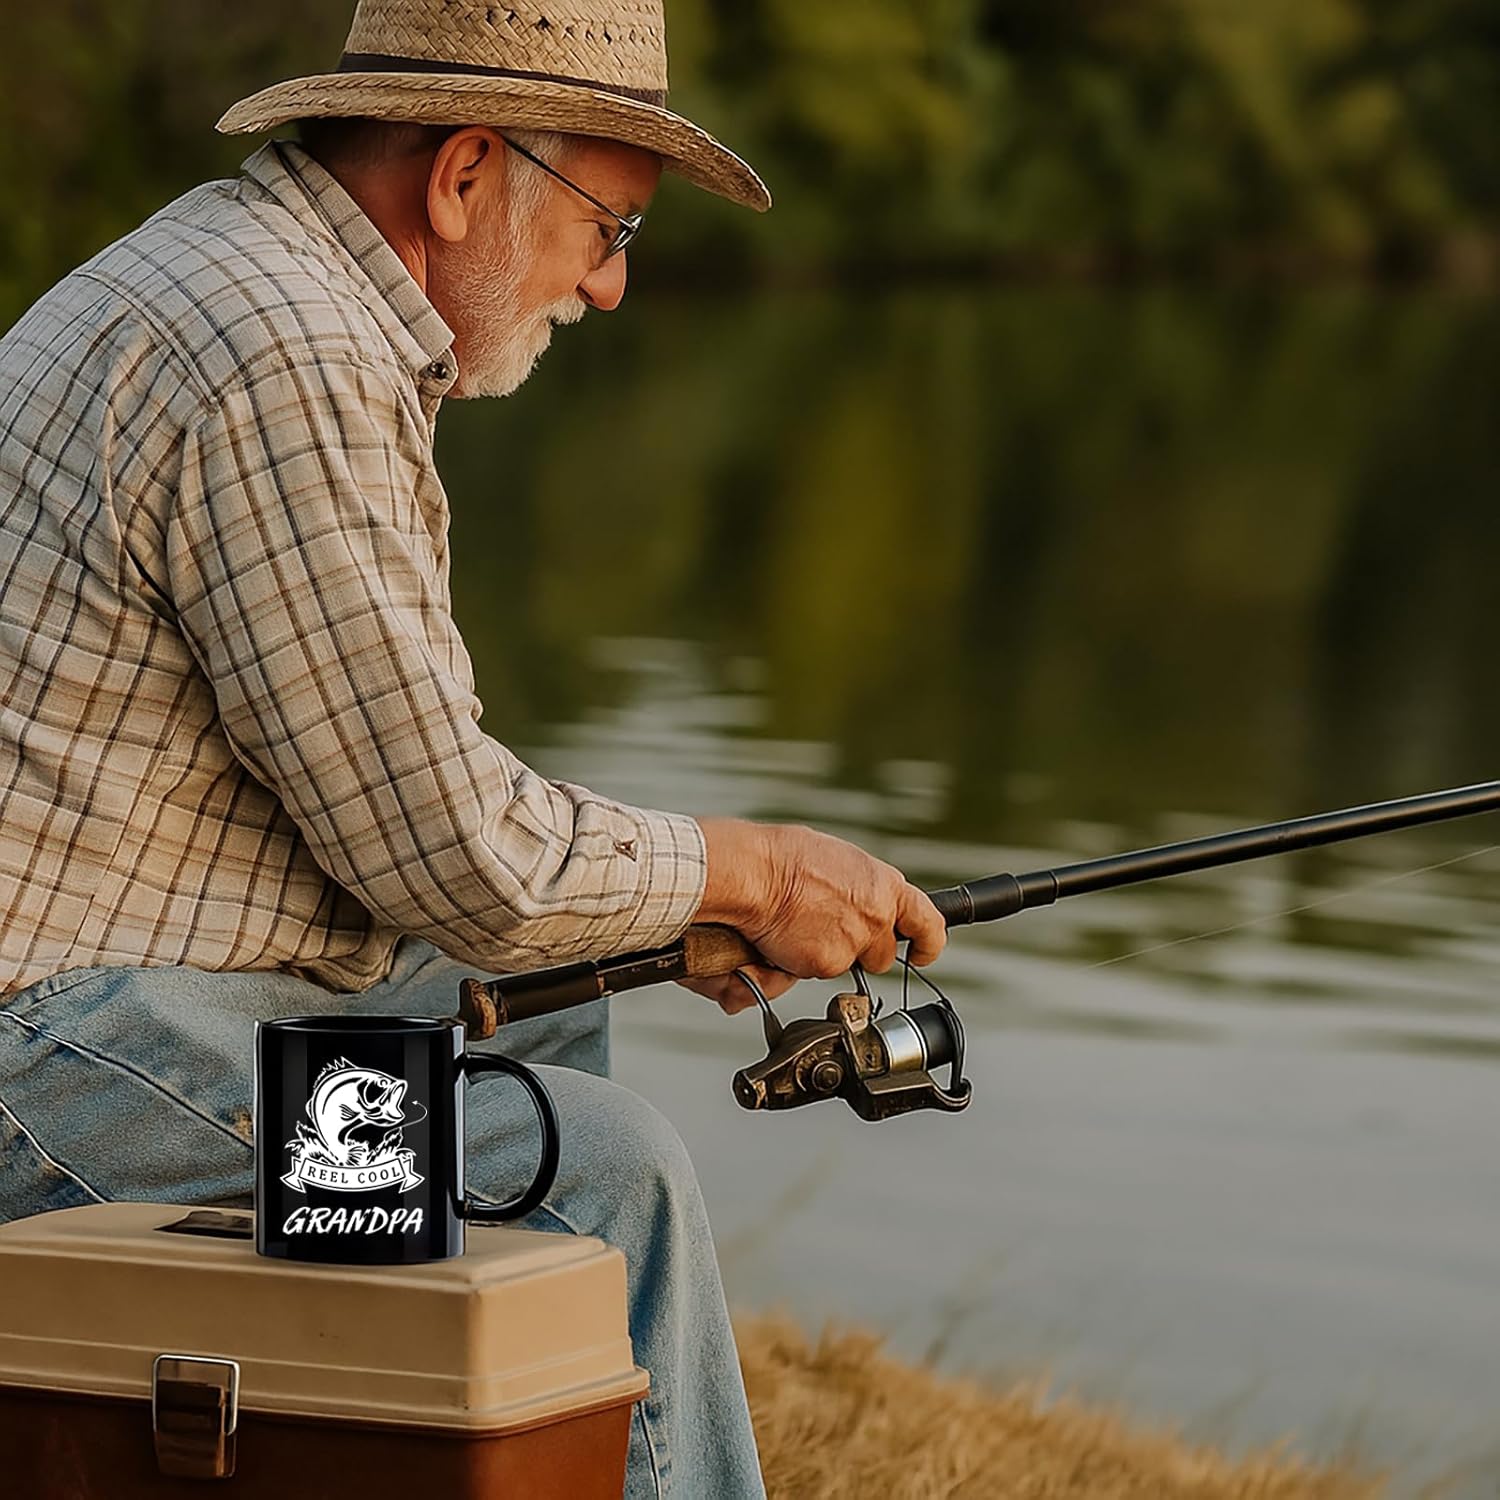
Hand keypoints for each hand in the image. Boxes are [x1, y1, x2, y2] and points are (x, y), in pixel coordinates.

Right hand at [687, 819, 947, 1013]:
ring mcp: (854, 943)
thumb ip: (857, 889)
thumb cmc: (785, 858)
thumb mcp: (837, 862)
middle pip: (882, 954)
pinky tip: (783, 937)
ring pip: (845, 965)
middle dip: (859, 951)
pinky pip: (815, 972)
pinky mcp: (827, 963)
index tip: (923, 952)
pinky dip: (799, 962)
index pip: (928, 922)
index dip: (928, 943)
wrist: (755, 873)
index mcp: (885, 885)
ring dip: (827, 955)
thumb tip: (850, 909)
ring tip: (797, 927)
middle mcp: (877, 916)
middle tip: (826, 931)